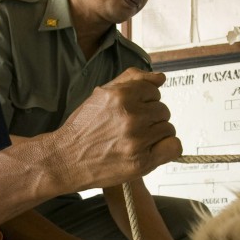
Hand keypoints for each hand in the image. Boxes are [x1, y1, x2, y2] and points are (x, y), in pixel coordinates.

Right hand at [57, 68, 181, 189]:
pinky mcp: (141, 161)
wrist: (66, 159)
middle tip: (131, 128)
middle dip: (150, 118)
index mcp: (121, 95)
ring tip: (137, 140)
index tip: (132, 111)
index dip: (144, 101)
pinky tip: (152, 149)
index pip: (154, 90)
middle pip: (163, 110)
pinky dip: (167, 148)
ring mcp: (137, 140)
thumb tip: (160, 78)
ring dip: (156, 134)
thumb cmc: (84, 127)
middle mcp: (130, 116)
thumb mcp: (102, 94)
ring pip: (168, 128)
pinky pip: (173, 147)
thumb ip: (132, 80)